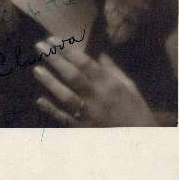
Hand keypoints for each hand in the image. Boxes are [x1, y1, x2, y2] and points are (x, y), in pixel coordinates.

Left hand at [33, 36, 156, 126]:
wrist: (142, 140)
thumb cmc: (136, 110)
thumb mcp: (129, 87)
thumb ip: (113, 70)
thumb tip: (100, 54)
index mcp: (110, 84)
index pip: (85, 63)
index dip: (67, 50)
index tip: (53, 39)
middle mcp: (98, 97)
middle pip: (72, 76)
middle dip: (54, 59)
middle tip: (39, 46)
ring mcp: (90, 114)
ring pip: (66, 96)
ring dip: (50, 82)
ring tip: (36, 69)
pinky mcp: (84, 129)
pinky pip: (65, 119)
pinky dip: (51, 110)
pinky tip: (39, 100)